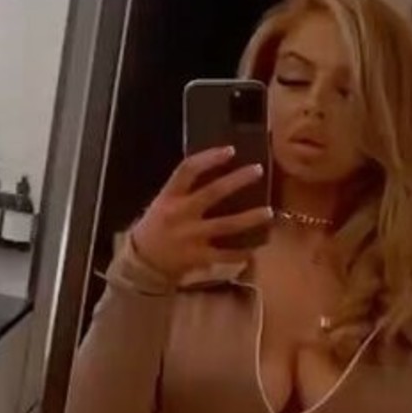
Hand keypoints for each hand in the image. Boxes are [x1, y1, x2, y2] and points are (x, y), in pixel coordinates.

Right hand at [132, 147, 271, 281]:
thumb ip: (184, 191)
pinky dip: (241, 252)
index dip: (209, 158)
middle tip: (258, 170)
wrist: (142, 262)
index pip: (188, 170)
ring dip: (249, 218)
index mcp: (169, 197)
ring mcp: (190, 237)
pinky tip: (256, 248)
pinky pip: (225, 255)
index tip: (230, 150)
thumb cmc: (156, 227)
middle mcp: (180, 214)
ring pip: (226, 225)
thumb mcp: (162, 203)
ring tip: (269, 212)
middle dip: (237, 180)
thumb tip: (216, 172)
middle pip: (212, 193)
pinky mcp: (198, 257)